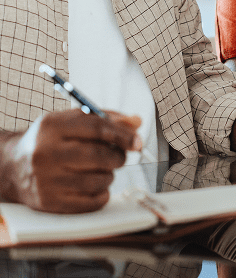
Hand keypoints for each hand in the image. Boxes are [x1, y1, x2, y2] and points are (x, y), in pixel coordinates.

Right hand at [1, 110, 141, 212]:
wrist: (13, 166)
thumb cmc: (50, 140)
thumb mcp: (71, 121)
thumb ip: (105, 119)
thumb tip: (136, 122)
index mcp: (52, 126)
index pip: (96, 127)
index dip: (122, 134)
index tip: (137, 141)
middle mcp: (46, 152)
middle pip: (99, 155)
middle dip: (118, 156)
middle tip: (119, 156)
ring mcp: (46, 180)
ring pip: (98, 179)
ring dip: (109, 175)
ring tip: (102, 169)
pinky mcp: (49, 202)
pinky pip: (91, 202)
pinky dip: (102, 193)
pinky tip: (95, 185)